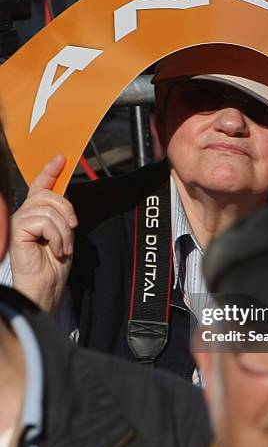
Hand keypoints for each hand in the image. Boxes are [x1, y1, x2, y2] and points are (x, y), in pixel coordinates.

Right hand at [10, 155, 77, 312]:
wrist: (46, 288)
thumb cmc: (54, 265)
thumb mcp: (63, 232)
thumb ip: (61, 212)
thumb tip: (65, 190)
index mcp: (36, 213)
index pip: (40, 185)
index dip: (49, 170)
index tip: (61, 158)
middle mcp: (25, 213)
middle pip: (48, 194)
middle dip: (67, 210)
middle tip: (72, 229)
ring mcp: (18, 221)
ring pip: (49, 209)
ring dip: (64, 230)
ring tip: (62, 247)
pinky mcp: (16, 231)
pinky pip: (43, 221)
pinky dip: (56, 236)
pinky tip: (55, 249)